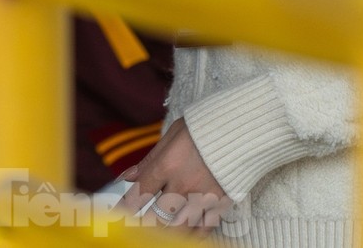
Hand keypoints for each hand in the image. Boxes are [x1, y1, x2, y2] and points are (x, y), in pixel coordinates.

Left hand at [115, 119, 230, 233]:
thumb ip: (150, 160)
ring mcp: (202, 197)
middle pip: (156, 216)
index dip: (126, 206)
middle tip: (137, 225)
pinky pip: (203, 229)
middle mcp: (183, 185)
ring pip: (178, 228)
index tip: (121, 213)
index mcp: (168, 165)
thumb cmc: (205, 127)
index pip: (140, 193)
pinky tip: (184, 234)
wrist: (241, 127)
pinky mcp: (220, 204)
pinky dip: (192, 235)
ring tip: (158, 231)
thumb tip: (128, 177)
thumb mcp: (172, 136)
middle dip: (143, 224)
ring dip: (165, 232)